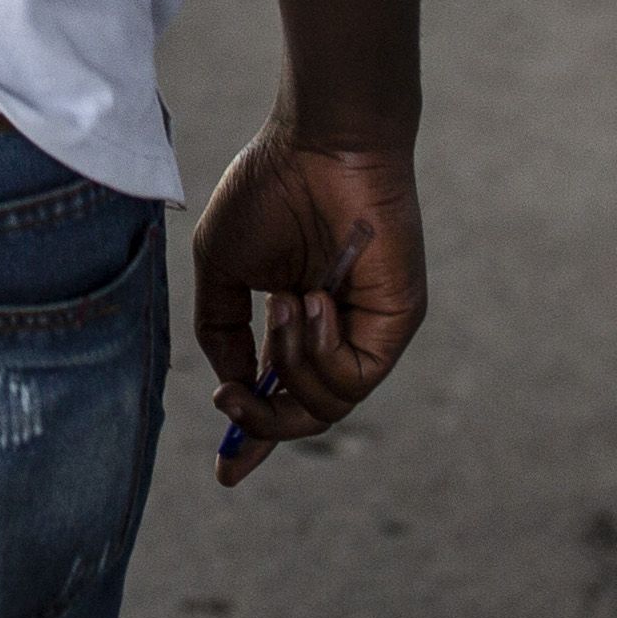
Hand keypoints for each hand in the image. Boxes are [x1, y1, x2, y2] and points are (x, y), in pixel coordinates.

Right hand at [188, 125, 424, 488]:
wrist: (320, 143)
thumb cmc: (271, 188)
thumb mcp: (221, 266)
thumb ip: (219, 328)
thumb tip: (232, 381)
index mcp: (296, 321)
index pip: (281, 395)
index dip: (255, 437)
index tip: (227, 474)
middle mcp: (336, 333)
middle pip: (306, 416)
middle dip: (262, 421)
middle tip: (231, 398)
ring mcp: (369, 331)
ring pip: (328, 405)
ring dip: (288, 367)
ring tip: (282, 303)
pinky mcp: (397, 324)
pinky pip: (355, 377)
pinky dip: (319, 353)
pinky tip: (309, 302)